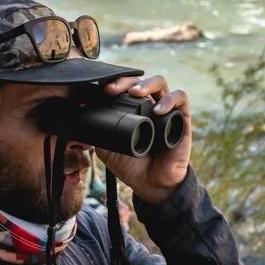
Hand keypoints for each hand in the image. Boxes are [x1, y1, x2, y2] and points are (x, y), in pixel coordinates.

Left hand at [94, 75, 190, 203]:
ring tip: (136, 94)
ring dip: (147, 84)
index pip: (124, 87)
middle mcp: (148, 105)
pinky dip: (170, 100)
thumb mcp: (107, 148)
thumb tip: (82, 114)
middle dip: (126, 81)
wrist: (151, 184)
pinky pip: (181, 98)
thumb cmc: (131, 164)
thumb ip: (97, 132)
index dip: (114, 84)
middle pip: (140, 81)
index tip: (101, 90)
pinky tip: (158, 110)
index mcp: (131, 109)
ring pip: (160, 83)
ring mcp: (166, 109)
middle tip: (113, 90)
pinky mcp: (182, 118)